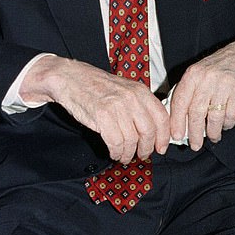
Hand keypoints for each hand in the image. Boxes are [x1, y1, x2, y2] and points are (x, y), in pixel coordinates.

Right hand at [20, 57, 170, 161]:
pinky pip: (116, 142)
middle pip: (149, 132)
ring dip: (129, 153)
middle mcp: (131, 98)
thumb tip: (153, 130)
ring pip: (132, 140)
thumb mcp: (125, 89)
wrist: (71, 78)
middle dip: (146, 148)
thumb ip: (140, 106)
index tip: (161, 147)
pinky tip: (114, 153)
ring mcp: (117, 107)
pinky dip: (116, 152)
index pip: (161, 117)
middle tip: (142, 155)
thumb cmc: (97, 86)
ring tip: (124, 156)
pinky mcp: (102, 116)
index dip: (164, 136)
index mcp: (140, 91)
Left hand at [169, 34, 234, 149]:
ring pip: (215, 117)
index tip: (177, 135)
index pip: (181, 101)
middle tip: (195, 145)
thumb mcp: (199, 72)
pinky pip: (231, 115)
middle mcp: (208, 78)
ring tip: (213, 136)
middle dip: (194, 133)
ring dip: (213, 132)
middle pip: (197, 112)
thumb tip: (177, 119)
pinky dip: (227, 124)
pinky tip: (226, 124)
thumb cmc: (220, 67)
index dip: (177, 121)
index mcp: (194, 74)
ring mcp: (226, 84)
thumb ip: (188, 92)